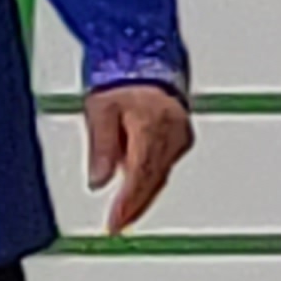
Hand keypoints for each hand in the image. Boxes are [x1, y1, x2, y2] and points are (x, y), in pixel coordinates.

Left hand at [85, 83, 192, 234]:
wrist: (145, 55)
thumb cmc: (122, 77)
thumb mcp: (100, 108)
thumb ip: (101, 147)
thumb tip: (98, 182)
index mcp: (152, 127)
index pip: (140, 176)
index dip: (127, 205)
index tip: (114, 225)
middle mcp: (172, 134)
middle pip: (153, 181)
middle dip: (135, 206)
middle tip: (117, 225)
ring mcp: (181, 136)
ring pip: (161, 174)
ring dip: (142, 192)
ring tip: (123, 210)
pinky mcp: (182, 136)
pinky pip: (165, 163)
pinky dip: (150, 176)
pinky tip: (136, 183)